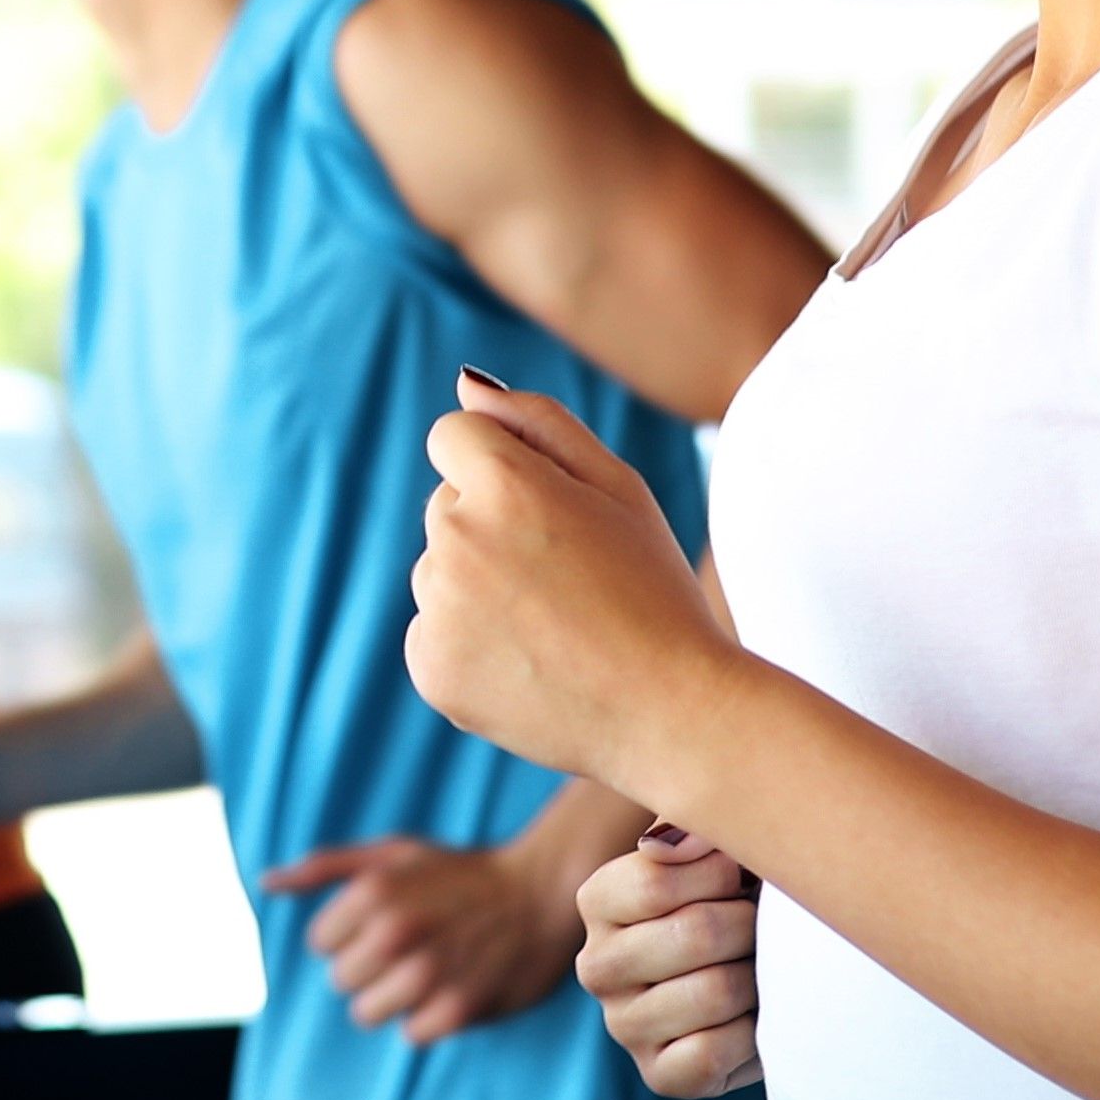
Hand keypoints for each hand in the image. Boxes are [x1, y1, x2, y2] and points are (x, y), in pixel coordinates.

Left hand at [264, 835, 582, 1045]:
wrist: (543, 892)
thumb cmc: (461, 874)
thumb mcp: (394, 855)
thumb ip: (325, 868)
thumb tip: (266, 883)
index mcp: (373, 891)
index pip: (319, 943)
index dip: (349, 936)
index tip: (385, 924)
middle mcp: (395, 931)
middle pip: (340, 981)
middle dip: (369, 968)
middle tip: (412, 948)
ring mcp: (426, 973)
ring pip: (368, 1014)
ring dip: (395, 998)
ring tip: (429, 970)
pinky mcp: (457, 1009)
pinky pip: (411, 1034)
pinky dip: (429, 1018)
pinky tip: (453, 988)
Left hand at [407, 372, 749, 806]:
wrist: (670, 711)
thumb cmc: (654, 590)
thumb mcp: (619, 487)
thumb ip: (538, 422)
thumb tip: (466, 387)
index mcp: (505, 484)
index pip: (452, 436)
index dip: (500, 466)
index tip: (542, 507)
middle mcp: (456, 539)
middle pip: (445, 506)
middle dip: (492, 527)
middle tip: (567, 579)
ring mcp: (437, 608)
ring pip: (438, 571)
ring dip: (479, 587)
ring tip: (554, 627)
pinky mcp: (428, 666)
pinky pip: (432, 632)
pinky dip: (470, 645)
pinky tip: (530, 664)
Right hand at [577, 829, 761, 1097]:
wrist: (762, 980)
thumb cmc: (737, 902)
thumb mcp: (716, 854)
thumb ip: (693, 831)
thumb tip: (663, 844)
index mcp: (599, 900)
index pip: (655, 882)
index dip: (722, 876)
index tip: (743, 878)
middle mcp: (596, 964)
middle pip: (693, 934)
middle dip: (751, 927)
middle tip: (765, 927)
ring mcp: (623, 1024)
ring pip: (713, 993)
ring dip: (758, 980)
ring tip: (763, 970)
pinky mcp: (657, 1075)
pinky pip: (713, 1053)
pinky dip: (752, 1035)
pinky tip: (754, 1019)